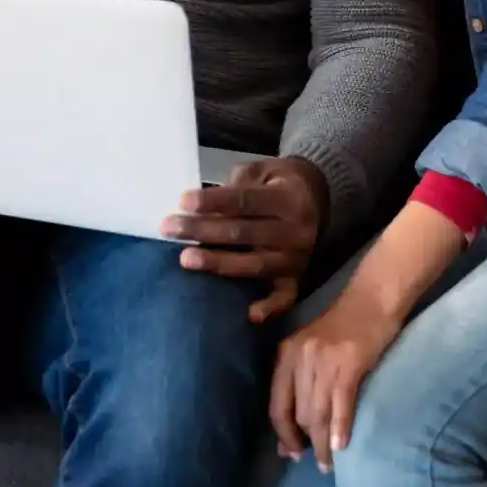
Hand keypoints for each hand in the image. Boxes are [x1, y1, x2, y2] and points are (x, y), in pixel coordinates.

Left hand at [161, 156, 326, 322]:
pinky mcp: (296, 280)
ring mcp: (297, 259)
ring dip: (218, 263)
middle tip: (169, 228)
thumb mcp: (261, 171)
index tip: (183, 201)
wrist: (317, 199)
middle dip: (203, 230)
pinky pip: (284, 298)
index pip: (246, 200)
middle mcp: (296, 231)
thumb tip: (198, 207)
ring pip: (254, 265)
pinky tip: (249, 314)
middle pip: (244, 232)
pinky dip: (269, 307)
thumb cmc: (276, 183)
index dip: (214, 201)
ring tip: (185, 259)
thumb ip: (236, 185)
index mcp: (289, 198)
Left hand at [270, 293, 403, 471]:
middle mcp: (299, 356)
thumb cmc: (345, 326)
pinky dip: (339, 428)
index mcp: (286, 354)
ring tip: (329, 463)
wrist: (373, 297)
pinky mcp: (348, 361)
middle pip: (298, 413)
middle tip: (318, 462)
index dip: (283, 434)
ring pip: (317, 412)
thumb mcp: (313, 349)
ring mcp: (323, 359)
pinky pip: (340, 403)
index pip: (277, 405)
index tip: (291, 454)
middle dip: (306, 442)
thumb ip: (301, 385)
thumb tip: (291, 431)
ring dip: (322, 444)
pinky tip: (341, 446)